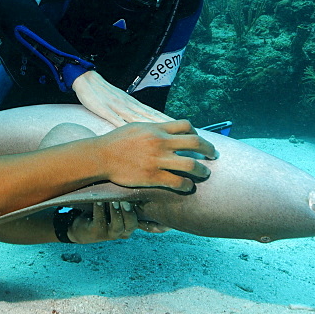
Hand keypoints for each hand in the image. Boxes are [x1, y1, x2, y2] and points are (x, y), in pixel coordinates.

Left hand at [68, 201, 169, 243]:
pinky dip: (99, 210)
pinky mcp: (96, 233)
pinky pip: (99, 222)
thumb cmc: (102, 207)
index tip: (161, 217)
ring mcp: (110, 233)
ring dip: (116, 212)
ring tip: (114, 199)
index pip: (148, 224)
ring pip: (118, 225)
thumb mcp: (117, 202)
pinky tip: (98, 199)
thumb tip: (143, 177)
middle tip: (128, 199)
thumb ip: (129, 194)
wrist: (78, 222)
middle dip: (130, 212)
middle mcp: (124, 230)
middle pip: (132, 224)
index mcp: (131, 222)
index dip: (156, 223)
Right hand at [72, 70, 172, 126]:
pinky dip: (127, 127)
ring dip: (152, 128)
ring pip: (138, 119)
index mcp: (133, 103)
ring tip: (165, 138)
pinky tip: (134, 135)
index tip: (181, 130)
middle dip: (167, 127)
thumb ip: (134, 111)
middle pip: (151, 117)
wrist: (87, 80)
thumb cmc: (104, 93)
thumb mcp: (122, 101)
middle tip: (179, 135)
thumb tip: (150, 121)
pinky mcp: (105, 110)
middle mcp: (129, 105)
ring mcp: (118, 108)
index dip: (169, 121)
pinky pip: (117, 120)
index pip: (155, 113)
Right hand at [93, 119, 214, 192]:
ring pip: (191, 164)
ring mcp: (158, 160)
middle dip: (209, 149)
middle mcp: (160, 142)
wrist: (101, 156)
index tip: (199, 141)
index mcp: (157, 129)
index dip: (197, 133)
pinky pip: (178, 182)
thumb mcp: (136, 127)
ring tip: (205, 173)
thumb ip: (154, 129)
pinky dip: (187, 185)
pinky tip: (188, 187)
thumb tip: (166, 129)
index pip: (186, 126)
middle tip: (213, 155)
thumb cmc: (116, 141)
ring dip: (202, 170)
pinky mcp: (153, 176)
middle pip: (195, 142)